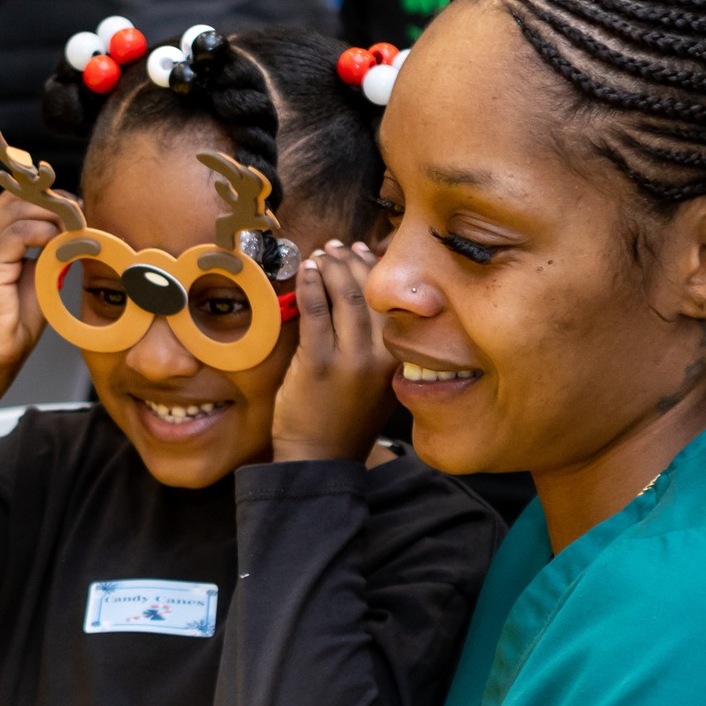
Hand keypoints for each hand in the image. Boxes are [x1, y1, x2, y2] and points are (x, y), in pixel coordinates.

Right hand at [0, 191, 63, 380]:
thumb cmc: (12, 324)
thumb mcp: (34, 277)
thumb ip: (45, 250)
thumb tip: (70, 230)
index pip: (13, 198)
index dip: (47, 197)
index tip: (77, 209)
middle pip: (16, 198)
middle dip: (55, 202)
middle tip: (82, 217)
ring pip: (19, 210)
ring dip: (55, 217)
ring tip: (78, 231)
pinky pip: (19, 234)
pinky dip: (46, 234)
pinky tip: (62, 247)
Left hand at [272, 241, 395, 462]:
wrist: (320, 459)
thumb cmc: (344, 420)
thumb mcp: (376, 383)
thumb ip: (378, 345)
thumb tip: (367, 298)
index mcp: (399, 359)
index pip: (395, 302)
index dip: (378, 270)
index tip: (364, 252)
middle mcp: (381, 357)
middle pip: (372, 293)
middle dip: (352, 262)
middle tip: (337, 247)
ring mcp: (351, 359)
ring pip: (345, 296)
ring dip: (331, 267)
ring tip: (321, 254)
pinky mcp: (319, 363)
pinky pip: (316, 310)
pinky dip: (310, 283)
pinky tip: (306, 269)